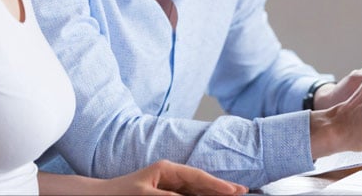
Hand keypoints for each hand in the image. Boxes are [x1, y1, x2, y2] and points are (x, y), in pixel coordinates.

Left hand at [105, 160, 247, 194]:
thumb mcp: (145, 195)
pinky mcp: (164, 194)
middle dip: (220, 188)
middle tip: (242, 192)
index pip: (198, 177)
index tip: (234, 190)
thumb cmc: (119, 193)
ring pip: (196, 191)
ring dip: (212, 194)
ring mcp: (168, 186)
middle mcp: (170, 176)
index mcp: (167, 169)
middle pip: (201, 183)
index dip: (217, 185)